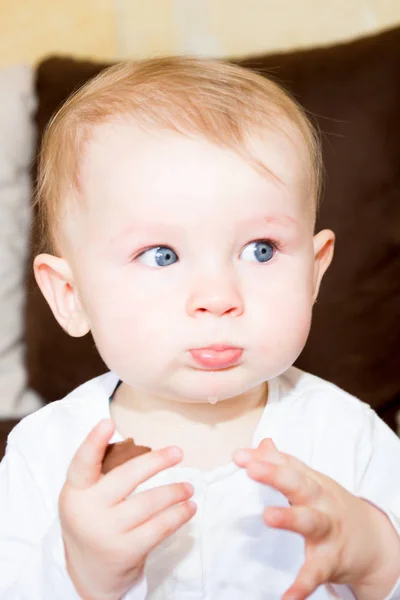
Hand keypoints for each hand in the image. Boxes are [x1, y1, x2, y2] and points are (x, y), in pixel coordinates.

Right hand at [60, 419, 195, 599]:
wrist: (90, 573)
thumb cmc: (94, 519)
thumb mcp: (86, 496)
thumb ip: (103, 472)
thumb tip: (144, 446)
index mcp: (75, 491)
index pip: (82, 463)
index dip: (93, 442)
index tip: (107, 422)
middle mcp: (87, 511)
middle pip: (127, 477)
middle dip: (156, 462)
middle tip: (178, 452)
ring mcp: (106, 532)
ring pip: (149, 502)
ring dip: (175, 491)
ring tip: (189, 487)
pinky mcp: (126, 551)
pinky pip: (159, 527)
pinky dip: (179, 514)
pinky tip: (189, 507)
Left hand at [233, 438, 399, 599]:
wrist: (371, 541)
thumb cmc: (328, 506)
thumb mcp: (310, 482)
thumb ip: (283, 464)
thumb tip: (260, 444)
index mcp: (312, 482)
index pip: (287, 464)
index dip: (263, 459)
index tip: (238, 457)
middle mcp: (320, 502)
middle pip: (299, 484)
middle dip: (277, 475)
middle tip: (252, 470)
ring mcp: (327, 529)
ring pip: (309, 521)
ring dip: (289, 517)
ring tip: (268, 517)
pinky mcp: (329, 560)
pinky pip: (315, 572)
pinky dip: (302, 585)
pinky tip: (287, 597)